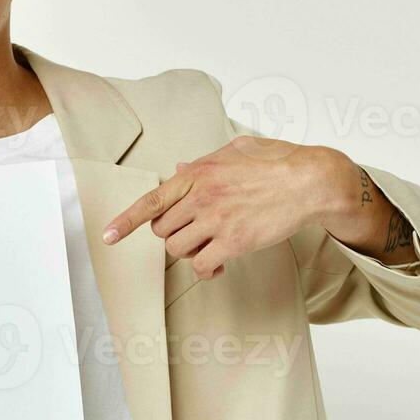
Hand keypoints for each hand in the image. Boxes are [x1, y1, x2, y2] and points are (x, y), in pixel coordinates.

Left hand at [101, 135, 396, 279]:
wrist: (311, 181)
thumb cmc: (278, 162)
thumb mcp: (236, 150)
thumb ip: (204, 162)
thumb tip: (178, 169)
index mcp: (198, 172)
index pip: (152, 201)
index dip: (126, 221)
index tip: (108, 236)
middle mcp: (201, 196)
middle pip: (163, 230)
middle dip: (174, 234)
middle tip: (196, 232)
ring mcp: (216, 220)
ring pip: (178, 249)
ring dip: (191, 252)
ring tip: (212, 246)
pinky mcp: (234, 241)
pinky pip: (203, 265)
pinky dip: (208, 269)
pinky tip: (221, 263)